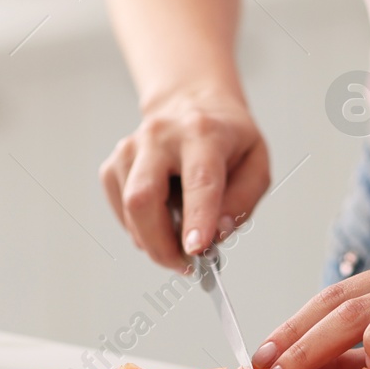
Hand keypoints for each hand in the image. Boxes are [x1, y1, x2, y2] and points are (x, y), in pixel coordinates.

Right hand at [100, 97, 269, 271]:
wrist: (192, 105)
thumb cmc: (226, 138)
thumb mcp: (255, 162)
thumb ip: (242, 201)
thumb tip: (217, 232)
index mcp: (203, 132)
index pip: (199, 180)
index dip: (197, 218)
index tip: (195, 250)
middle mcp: (160, 136)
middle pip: (144, 198)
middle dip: (161, 244)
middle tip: (184, 264)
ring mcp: (130, 148)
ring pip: (130, 209)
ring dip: (153, 239)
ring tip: (179, 239)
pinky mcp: (114, 164)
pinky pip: (121, 210)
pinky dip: (140, 227)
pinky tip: (161, 218)